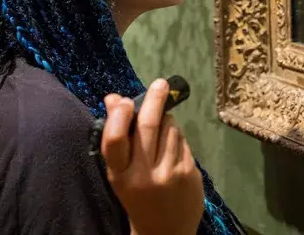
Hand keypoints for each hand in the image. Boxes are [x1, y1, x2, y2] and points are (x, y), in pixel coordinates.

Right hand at [101, 79, 203, 234]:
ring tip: (161, 127)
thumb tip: (114, 97)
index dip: (119, 115)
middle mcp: (144, 175)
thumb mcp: (121, 172)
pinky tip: (172, 146)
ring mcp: (169, 174)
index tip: (126, 100)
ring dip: (166, 119)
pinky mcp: (189, 172)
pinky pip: (182, 140)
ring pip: (169, 128)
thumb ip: (117, 137)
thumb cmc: (137, 194)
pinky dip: (177, 135)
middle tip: (160, 83)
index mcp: (120, 175)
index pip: (115, 139)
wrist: (164, 231)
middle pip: (148, 126)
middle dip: (154, 100)